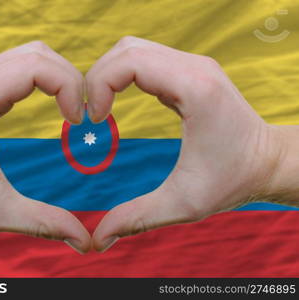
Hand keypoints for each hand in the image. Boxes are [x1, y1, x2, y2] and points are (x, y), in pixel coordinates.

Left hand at [0, 41, 90, 253]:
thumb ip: (43, 223)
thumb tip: (84, 240)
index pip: (37, 66)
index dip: (70, 88)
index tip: (76, 121)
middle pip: (39, 54)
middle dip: (71, 79)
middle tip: (80, 115)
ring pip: (32, 53)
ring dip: (59, 76)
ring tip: (70, 109)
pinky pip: (21, 63)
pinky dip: (45, 77)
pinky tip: (52, 103)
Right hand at [87, 36, 282, 251]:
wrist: (267, 162)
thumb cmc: (232, 181)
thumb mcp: (182, 204)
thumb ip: (136, 219)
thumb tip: (97, 240)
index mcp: (195, 89)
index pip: (130, 61)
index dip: (99, 85)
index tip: (95, 119)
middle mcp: (194, 67)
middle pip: (126, 49)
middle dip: (96, 77)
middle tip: (90, 113)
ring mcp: (193, 65)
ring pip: (133, 49)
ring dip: (108, 73)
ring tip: (101, 107)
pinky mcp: (189, 71)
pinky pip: (145, 58)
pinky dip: (122, 74)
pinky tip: (118, 101)